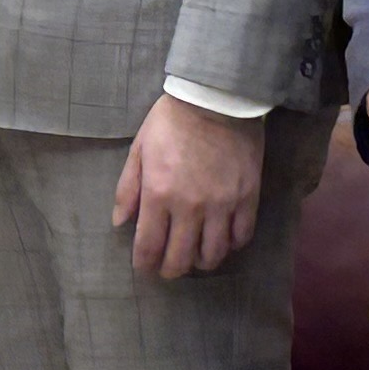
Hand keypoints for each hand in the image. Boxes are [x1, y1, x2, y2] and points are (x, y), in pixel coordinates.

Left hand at [112, 91, 265, 280]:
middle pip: (181, 259)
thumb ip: (128, 189)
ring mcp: (222, 205)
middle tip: (168, 268)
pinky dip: (231, 245)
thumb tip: (120, 222)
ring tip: (195, 256)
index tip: (144, 267)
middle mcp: (190, 207)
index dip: (145, 264)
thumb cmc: (171, 122)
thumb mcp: (139, 150)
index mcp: (159, 195)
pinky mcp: (247, 199)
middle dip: (170, 270)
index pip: (149, 246)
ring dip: (201, 261)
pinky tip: (223, 240)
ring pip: (213, 255)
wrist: (215, 99)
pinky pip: (242, 237)